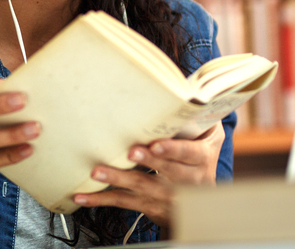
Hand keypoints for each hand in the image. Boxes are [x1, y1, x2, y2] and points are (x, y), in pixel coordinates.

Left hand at [71, 122, 225, 228]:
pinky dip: (102, 200)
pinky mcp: (150, 206)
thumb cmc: (200, 158)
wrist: (202, 204)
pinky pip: (125, 202)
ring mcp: (167, 196)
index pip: (188, 153)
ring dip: (118, 179)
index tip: (156, 144)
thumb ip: (202, 117)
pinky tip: (83, 197)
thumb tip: (190, 88)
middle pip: (165, 170)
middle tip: (129, 152)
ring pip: (141, 187)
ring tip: (97, 172)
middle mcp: (186, 180)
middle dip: (147, 161)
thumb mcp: (210, 138)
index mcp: (201, 158)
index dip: (172, 150)